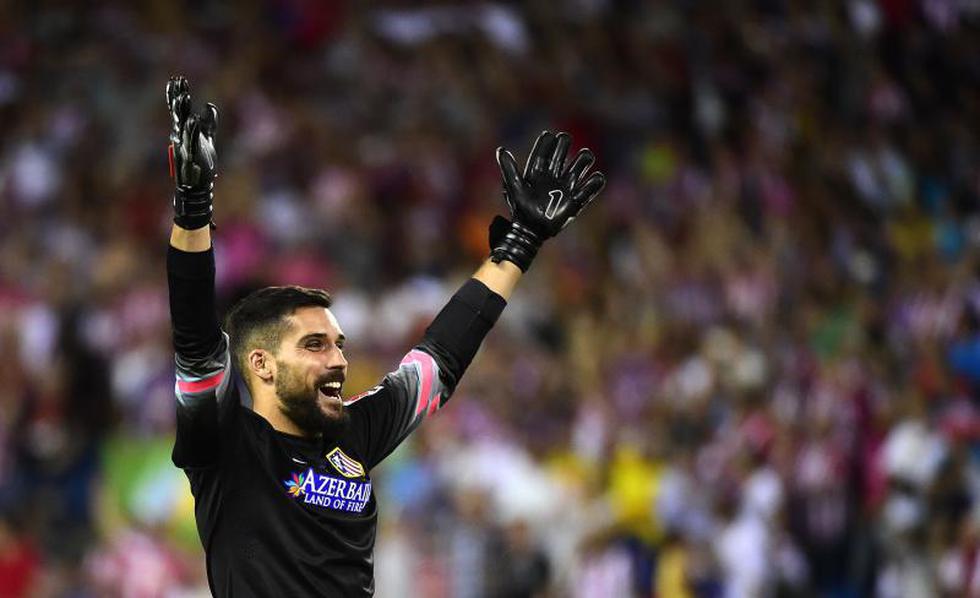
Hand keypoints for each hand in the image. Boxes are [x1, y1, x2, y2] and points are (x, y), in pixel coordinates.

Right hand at [167, 75, 217, 229]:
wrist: (198, 186)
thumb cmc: (202, 162)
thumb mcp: (207, 139)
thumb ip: (209, 122)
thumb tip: (209, 105)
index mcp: (183, 131)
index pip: (179, 109)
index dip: (176, 94)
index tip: (177, 78)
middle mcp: (181, 136)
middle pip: (178, 113)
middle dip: (177, 97)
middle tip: (178, 81)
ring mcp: (186, 146)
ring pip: (183, 125)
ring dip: (183, 111)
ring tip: (184, 96)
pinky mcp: (193, 156)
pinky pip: (192, 141)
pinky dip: (194, 131)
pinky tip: (194, 119)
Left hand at [490, 131, 605, 270]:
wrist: (531, 232)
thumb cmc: (520, 210)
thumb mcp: (514, 187)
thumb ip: (509, 169)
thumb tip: (501, 149)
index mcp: (537, 173)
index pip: (543, 152)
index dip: (547, 142)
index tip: (549, 135)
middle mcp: (552, 178)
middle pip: (561, 154)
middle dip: (564, 145)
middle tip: (565, 139)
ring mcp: (564, 188)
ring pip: (579, 167)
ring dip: (584, 160)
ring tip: (585, 157)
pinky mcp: (574, 202)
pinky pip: (589, 190)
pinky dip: (595, 183)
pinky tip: (596, 178)